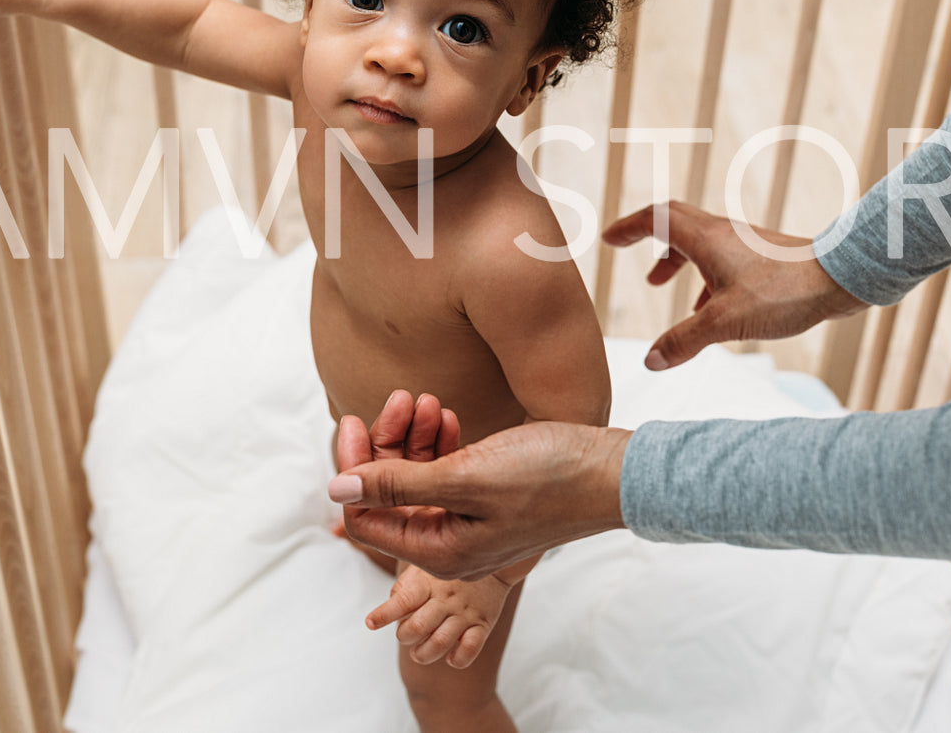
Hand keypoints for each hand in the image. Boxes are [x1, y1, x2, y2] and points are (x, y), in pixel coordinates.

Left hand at [330, 420, 631, 580]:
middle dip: (387, 446)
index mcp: (438, 552)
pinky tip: (448, 414)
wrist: (614, 473)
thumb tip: (336, 490)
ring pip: (419, 480)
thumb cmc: (547, 477)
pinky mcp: (491, 500)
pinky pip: (448, 475)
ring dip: (416, 439)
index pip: (365, 515)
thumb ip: (398, 486)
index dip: (352, 469)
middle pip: (390, 496)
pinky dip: (442, 445)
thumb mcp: (465, 478)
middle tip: (400, 399)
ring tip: (426, 400)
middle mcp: (450, 545)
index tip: (353, 420)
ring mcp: (471, 523)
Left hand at [367, 564, 510, 668]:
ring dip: (424, 654)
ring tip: (420, 652)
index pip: (403, 599)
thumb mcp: (426, 566)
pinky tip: (450, 656)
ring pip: (439, 643)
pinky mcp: (483, 624)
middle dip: (404, 637)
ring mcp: (464, 613)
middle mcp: (445, 599)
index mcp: (428, 582)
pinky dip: (456, 659)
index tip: (370, 623)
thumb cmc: (451, 570)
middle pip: (417, 628)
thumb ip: (405, 585)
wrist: (496, 562)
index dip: (384, 614)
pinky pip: (469, 650)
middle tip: (405, 636)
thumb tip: (391, 605)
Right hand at [601, 200, 864, 369]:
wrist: (838, 279)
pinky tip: (707, 309)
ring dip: (675, 258)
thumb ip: (684, 341)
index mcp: (706, 238)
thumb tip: (651, 360)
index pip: (655, 218)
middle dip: (647, 235)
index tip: (609, 238)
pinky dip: (703, 276)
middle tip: (626, 248)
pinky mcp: (762, 257)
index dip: (628, 227)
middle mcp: (722, 233)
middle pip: (675, 222)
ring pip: (699, 242)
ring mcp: (744, 243)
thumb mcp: (724, 322)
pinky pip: (721, 259)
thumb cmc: (783, 293)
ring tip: (660, 287)